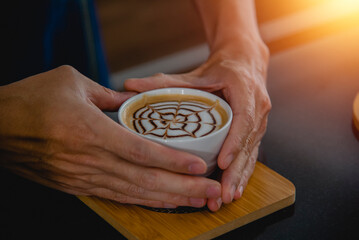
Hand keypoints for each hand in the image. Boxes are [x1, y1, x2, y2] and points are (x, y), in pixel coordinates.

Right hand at [0, 65, 220, 207]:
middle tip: (212, 192)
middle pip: (144, 180)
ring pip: (133, 193)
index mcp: (90, 130)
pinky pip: (116, 196)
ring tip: (197, 202)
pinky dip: (143, 201)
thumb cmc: (32, 99)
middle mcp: (89, 159)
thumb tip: (133, 101)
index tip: (200, 167)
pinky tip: (163, 203)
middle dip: (183, 189)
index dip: (173, 162)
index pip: (141, 151)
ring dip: (168, 200)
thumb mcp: (72, 83)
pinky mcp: (77, 185)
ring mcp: (83, 177)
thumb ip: (108, 95)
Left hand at [124, 44, 270, 210]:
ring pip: (252, 154)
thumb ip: (165, 82)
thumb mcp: (196, 74)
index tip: (223, 162)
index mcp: (245, 91)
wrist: (245, 61)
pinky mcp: (257, 130)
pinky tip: (234, 189)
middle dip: (235, 171)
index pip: (243, 120)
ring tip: (225, 198)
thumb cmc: (223, 67)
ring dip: (239, 178)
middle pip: (248, 144)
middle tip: (222, 194)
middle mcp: (257, 108)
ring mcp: (260, 121)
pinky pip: (251, 154)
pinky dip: (243, 172)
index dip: (234, 143)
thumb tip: (131, 87)